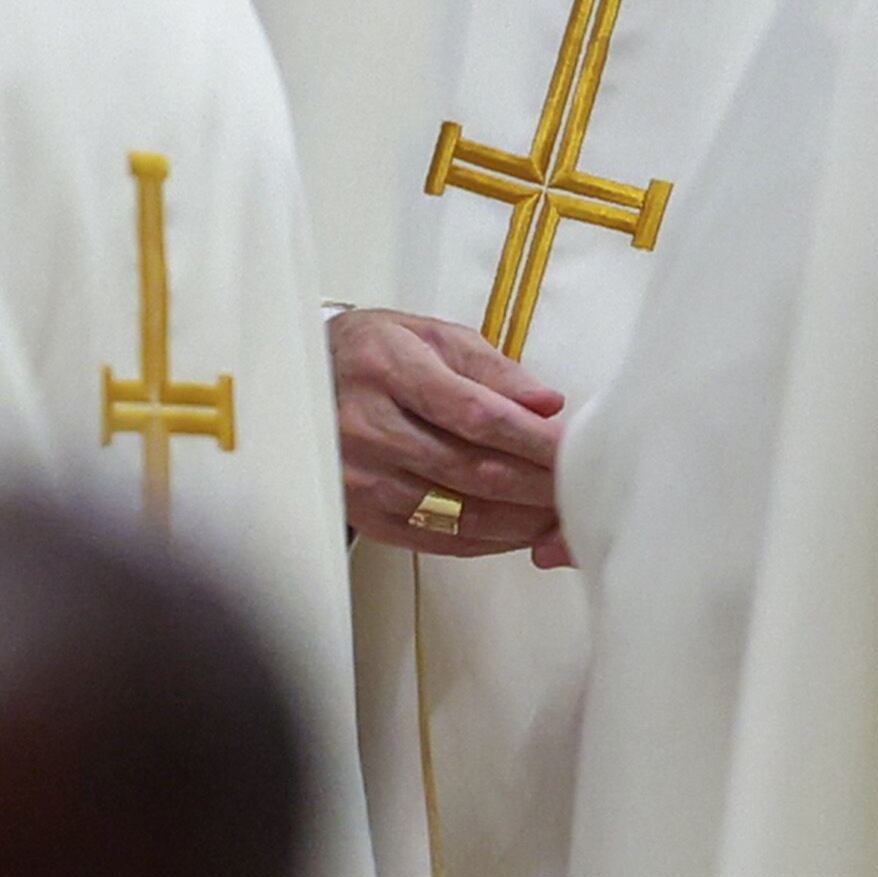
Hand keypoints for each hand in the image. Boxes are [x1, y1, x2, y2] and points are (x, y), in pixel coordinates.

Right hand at [332, 308, 570, 559]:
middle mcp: (369, 427)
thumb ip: (492, 368)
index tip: (572, 449)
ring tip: (557, 514)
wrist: (300, 382)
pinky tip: (515, 532)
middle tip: (577, 488)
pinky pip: (434, 539)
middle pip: (472, 469)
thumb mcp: (431, 335)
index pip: (476, 415)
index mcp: (390, 369)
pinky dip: (485, 541)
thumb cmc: (372, 354)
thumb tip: (546, 404)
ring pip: (458, 512)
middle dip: (537, 485)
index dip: (532, 439)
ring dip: (519, 520)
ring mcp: (362, 477)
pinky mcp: (362, 513)